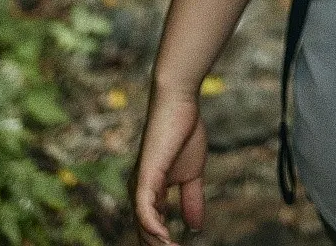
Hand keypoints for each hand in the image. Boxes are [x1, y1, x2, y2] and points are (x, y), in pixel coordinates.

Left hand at [134, 85, 207, 245]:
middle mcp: (140, 191)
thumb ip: (192, 200)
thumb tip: (195, 227)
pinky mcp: (145, 176)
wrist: (179, 104)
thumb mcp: (193, 175)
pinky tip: (166, 239)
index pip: (152, 227)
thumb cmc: (184, 133)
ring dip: (157, 243)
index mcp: (151, 191)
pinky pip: (145, 210)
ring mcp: (141, 185)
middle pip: (144, 231)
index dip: (164, 243)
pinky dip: (154, 227)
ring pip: (143, 225)